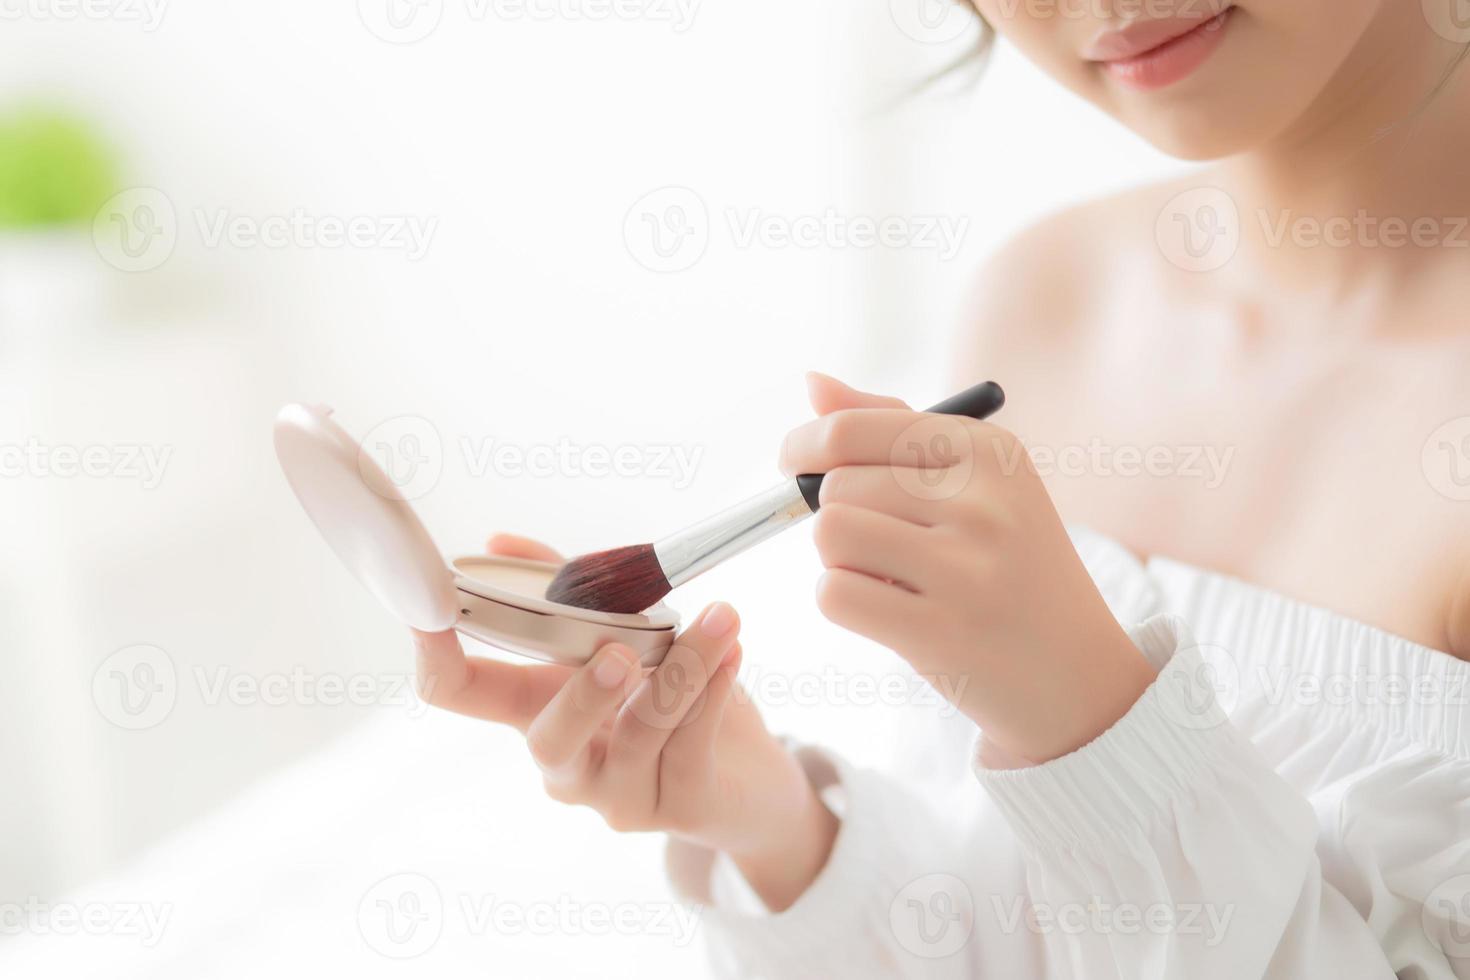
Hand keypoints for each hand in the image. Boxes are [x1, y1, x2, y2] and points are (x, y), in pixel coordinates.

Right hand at [411, 533, 836, 910]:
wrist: (747, 774)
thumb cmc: (668, 690)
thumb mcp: (622, 631)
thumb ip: (567, 589)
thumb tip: (501, 541)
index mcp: (532, 708)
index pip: (457, 692)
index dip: (434, 653)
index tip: (431, 606)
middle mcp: (564, 761)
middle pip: (547, 740)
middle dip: (582, 696)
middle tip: (620, 653)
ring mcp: (615, 794)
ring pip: (639, 736)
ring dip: (683, 671)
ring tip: (719, 620)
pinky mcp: (675, 807)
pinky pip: (691, 746)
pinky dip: (714, 692)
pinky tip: (732, 652)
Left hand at [779, 374, 1155, 763]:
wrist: (1077, 673)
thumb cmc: (1010, 567)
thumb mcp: (978, 483)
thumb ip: (891, 428)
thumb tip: (813, 384)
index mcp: (990, 452)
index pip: (855, 429)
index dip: (806, 446)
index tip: (796, 463)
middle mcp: (982, 502)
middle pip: (836, 488)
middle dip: (839, 516)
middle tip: (884, 546)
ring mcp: (964, 569)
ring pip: (830, 537)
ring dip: (840, 561)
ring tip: (889, 577)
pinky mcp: (940, 633)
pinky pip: (835, 595)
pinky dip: (844, 603)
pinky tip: (888, 611)